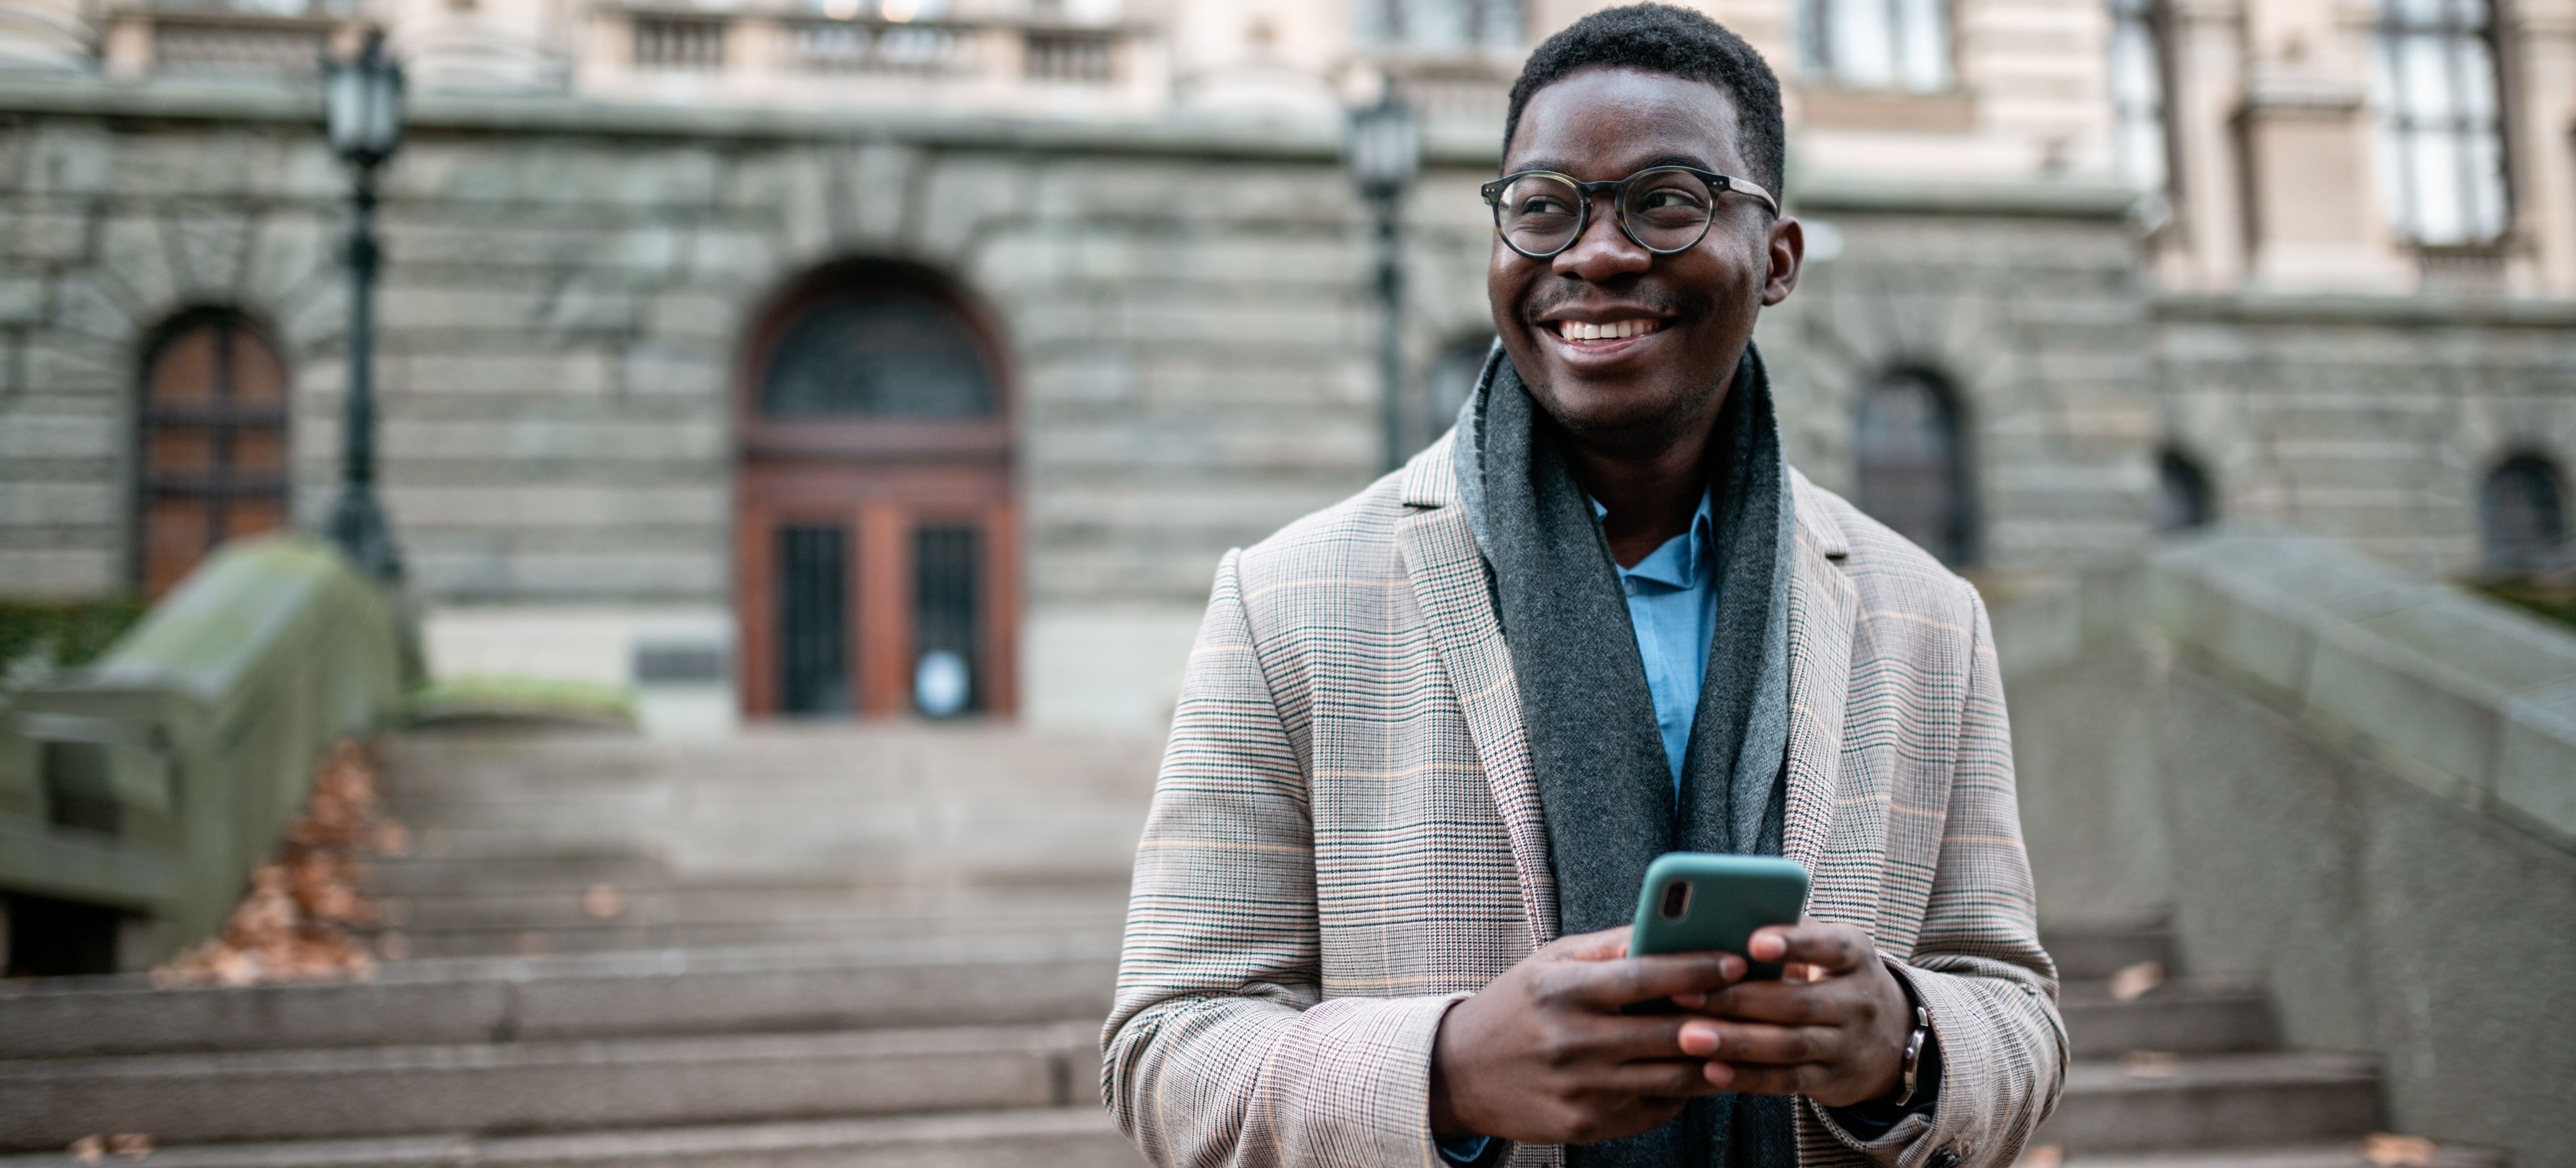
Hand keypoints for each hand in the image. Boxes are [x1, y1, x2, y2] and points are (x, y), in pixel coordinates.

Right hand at [1429, 926, 1746, 1145]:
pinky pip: (1654, 1109)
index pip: (1644, 976)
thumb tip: (1670, 928)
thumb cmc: (1516, 1006)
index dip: (1697, 969)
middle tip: (1759, 1003)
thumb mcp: (1550, 962)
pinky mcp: (1587, 1125)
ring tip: (1742, 1041)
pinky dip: (1682, 1091)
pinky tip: (1698, 1073)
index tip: (1737, 961)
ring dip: (1714, 1060)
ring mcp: (1581, 1089)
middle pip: (1668, 1032)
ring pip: (1672, 1077)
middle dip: (1721, 1017)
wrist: (1458, 1073)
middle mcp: (1572, 1041)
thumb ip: (1610, 946)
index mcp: (1563, 991)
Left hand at [1670, 920, 1912, 1107]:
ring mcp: (1846, 1045)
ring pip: (1788, 1045)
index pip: (1829, 947)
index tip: (1754, 943)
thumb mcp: (1829, 946)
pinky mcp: (1830, 1080)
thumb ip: (1789, 929)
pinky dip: (1747, 1077)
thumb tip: (1726, 913)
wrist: (1893, 1037)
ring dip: (1735, 1042)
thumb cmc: (1835, 975)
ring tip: (1689, 1036)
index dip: (1794, 945)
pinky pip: (1786, 1081)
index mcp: (1855, 955)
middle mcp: (1857, 1002)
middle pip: (1797, 1002)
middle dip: (1737, 999)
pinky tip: (1710, 1070)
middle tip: (1686, 993)